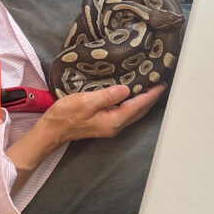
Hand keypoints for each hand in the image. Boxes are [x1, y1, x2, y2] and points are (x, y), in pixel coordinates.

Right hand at [40, 83, 165, 143]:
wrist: (53, 130)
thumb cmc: (66, 115)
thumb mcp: (86, 102)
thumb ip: (107, 96)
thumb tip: (126, 89)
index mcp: (114, 120)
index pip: (137, 106)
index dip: (150, 95)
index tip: (160, 83)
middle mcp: (115, 126)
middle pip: (139, 111)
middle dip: (150, 98)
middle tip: (159, 83)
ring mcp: (110, 126)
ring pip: (133, 112)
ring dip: (142, 101)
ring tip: (149, 87)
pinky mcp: (104, 123)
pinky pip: (125, 112)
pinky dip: (132, 103)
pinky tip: (130, 95)